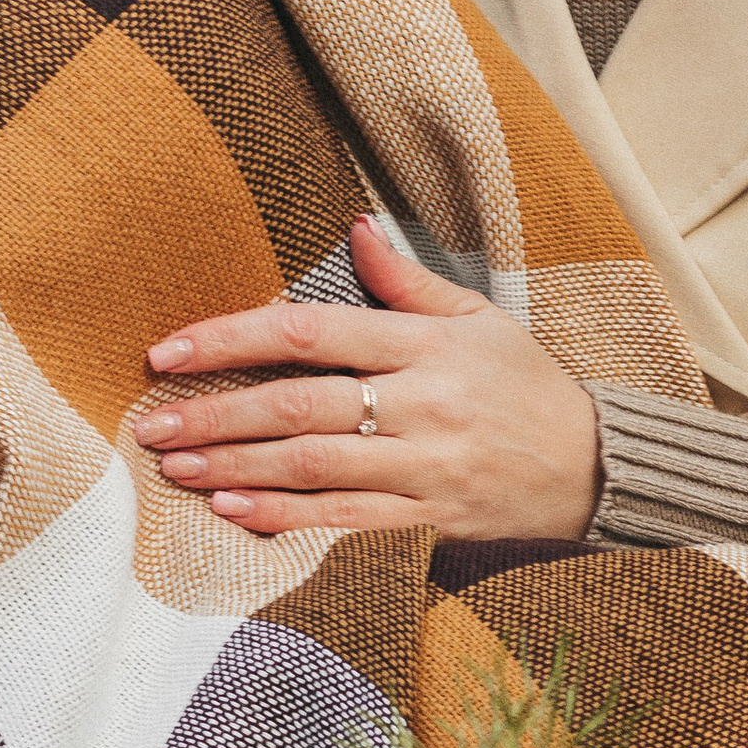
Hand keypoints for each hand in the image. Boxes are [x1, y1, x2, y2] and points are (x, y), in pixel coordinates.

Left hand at [137, 217, 602, 541]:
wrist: (595, 465)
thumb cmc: (527, 384)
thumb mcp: (479, 318)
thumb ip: (409, 281)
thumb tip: (354, 227)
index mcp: (425, 344)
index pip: (311, 332)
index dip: (233, 338)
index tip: (170, 350)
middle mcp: (421, 402)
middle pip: (301, 404)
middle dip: (217, 413)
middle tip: (151, 423)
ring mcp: (424, 463)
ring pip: (314, 465)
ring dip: (236, 466)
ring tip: (175, 467)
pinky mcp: (428, 515)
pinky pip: (345, 519)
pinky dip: (285, 517)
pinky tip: (232, 512)